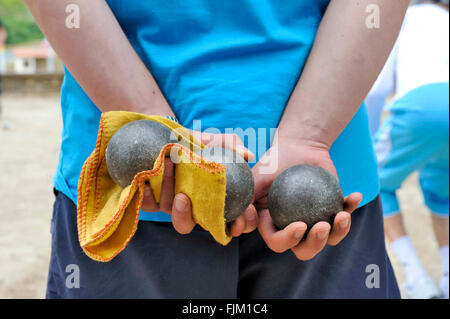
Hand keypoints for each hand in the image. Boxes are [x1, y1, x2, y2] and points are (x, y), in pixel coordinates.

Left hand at [142, 131, 257, 235]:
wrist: (173, 133)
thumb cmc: (202, 142)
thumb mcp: (220, 142)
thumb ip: (234, 147)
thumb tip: (248, 155)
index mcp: (215, 201)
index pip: (233, 222)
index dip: (239, 225)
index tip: (238, 219)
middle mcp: (194, 208)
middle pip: (191, 226)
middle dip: (185, 216)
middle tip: (184, 197)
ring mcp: (172, 205)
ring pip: (169, 212)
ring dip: (167, 193)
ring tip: (168, 166)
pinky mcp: (152, 200)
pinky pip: (148, 205)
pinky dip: (147, 196)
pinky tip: (146, 183)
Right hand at [253, 137, 361, 259]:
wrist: (298, 146)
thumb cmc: (274, 161)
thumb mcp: (255, 178)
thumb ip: (246, 200)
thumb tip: (242, 223)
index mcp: (273, 225)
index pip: (277, 241)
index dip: (286, 240)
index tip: (299, 225)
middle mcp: (294, 228)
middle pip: (303, 250)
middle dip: (314, 244)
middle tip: (321, 226)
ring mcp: (315, 221)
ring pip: (328, 239)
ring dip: (338, 233)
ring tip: (342, 216)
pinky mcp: (333, 210)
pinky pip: (344, 215)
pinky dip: (350, 207)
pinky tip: (354, 196)